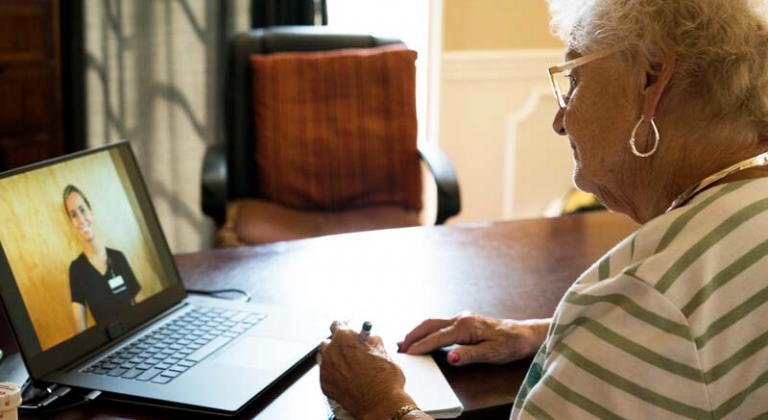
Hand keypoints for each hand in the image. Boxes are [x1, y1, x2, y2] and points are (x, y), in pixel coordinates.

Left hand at [319, 321, 416, 419]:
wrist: (381, 404)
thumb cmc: (385, 378)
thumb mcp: (383, 351)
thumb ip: (372, 340)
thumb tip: (368, 337)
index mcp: (344, 338)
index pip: (338, 324)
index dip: (345, 327)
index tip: (348, 331)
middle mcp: (331, 351)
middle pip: (329, 342)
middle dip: (339, 345)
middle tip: (352, 352)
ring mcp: (325, 368)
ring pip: (325, 358)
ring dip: (334, 360)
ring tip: (350, 368)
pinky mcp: (324, 384)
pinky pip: (326, 375)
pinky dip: (334, 376)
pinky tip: (347, 380)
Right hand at [397, 312, 550, 365]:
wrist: (524, 334)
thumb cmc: (511, 344)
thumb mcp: (492, 353)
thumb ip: (470, 355)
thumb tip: (451, 358)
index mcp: (466, 326)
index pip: (437, 337)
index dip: (420, 346)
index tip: (406, 354)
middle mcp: (461, 318)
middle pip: (429, 325)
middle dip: (412, 335)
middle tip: (399, 348)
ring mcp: (462, 318)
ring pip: (433, 323)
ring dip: (417, 332)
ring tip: (404, 343)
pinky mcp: (464, 321)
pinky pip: (440, 325)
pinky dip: (427, 331)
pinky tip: (422, 338)